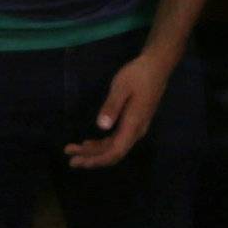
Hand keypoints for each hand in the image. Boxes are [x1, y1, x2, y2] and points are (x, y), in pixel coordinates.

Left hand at [65, 49, 173, 168]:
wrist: (156, 67)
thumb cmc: (138, 75)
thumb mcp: (122, 87)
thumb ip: (112, 106)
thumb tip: (101, 126)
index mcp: (133, 126)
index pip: (115, 151)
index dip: (97, 159)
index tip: (79, 160)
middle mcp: (136, 132)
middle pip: (113, 153)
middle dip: (92, 158)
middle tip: (71, 160)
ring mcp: (135, 128)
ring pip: (114, 147)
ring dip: (95, 152)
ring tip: (75, 152)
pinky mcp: (133, 123)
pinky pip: (116, 140)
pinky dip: (102, 144)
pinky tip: (89, 143)